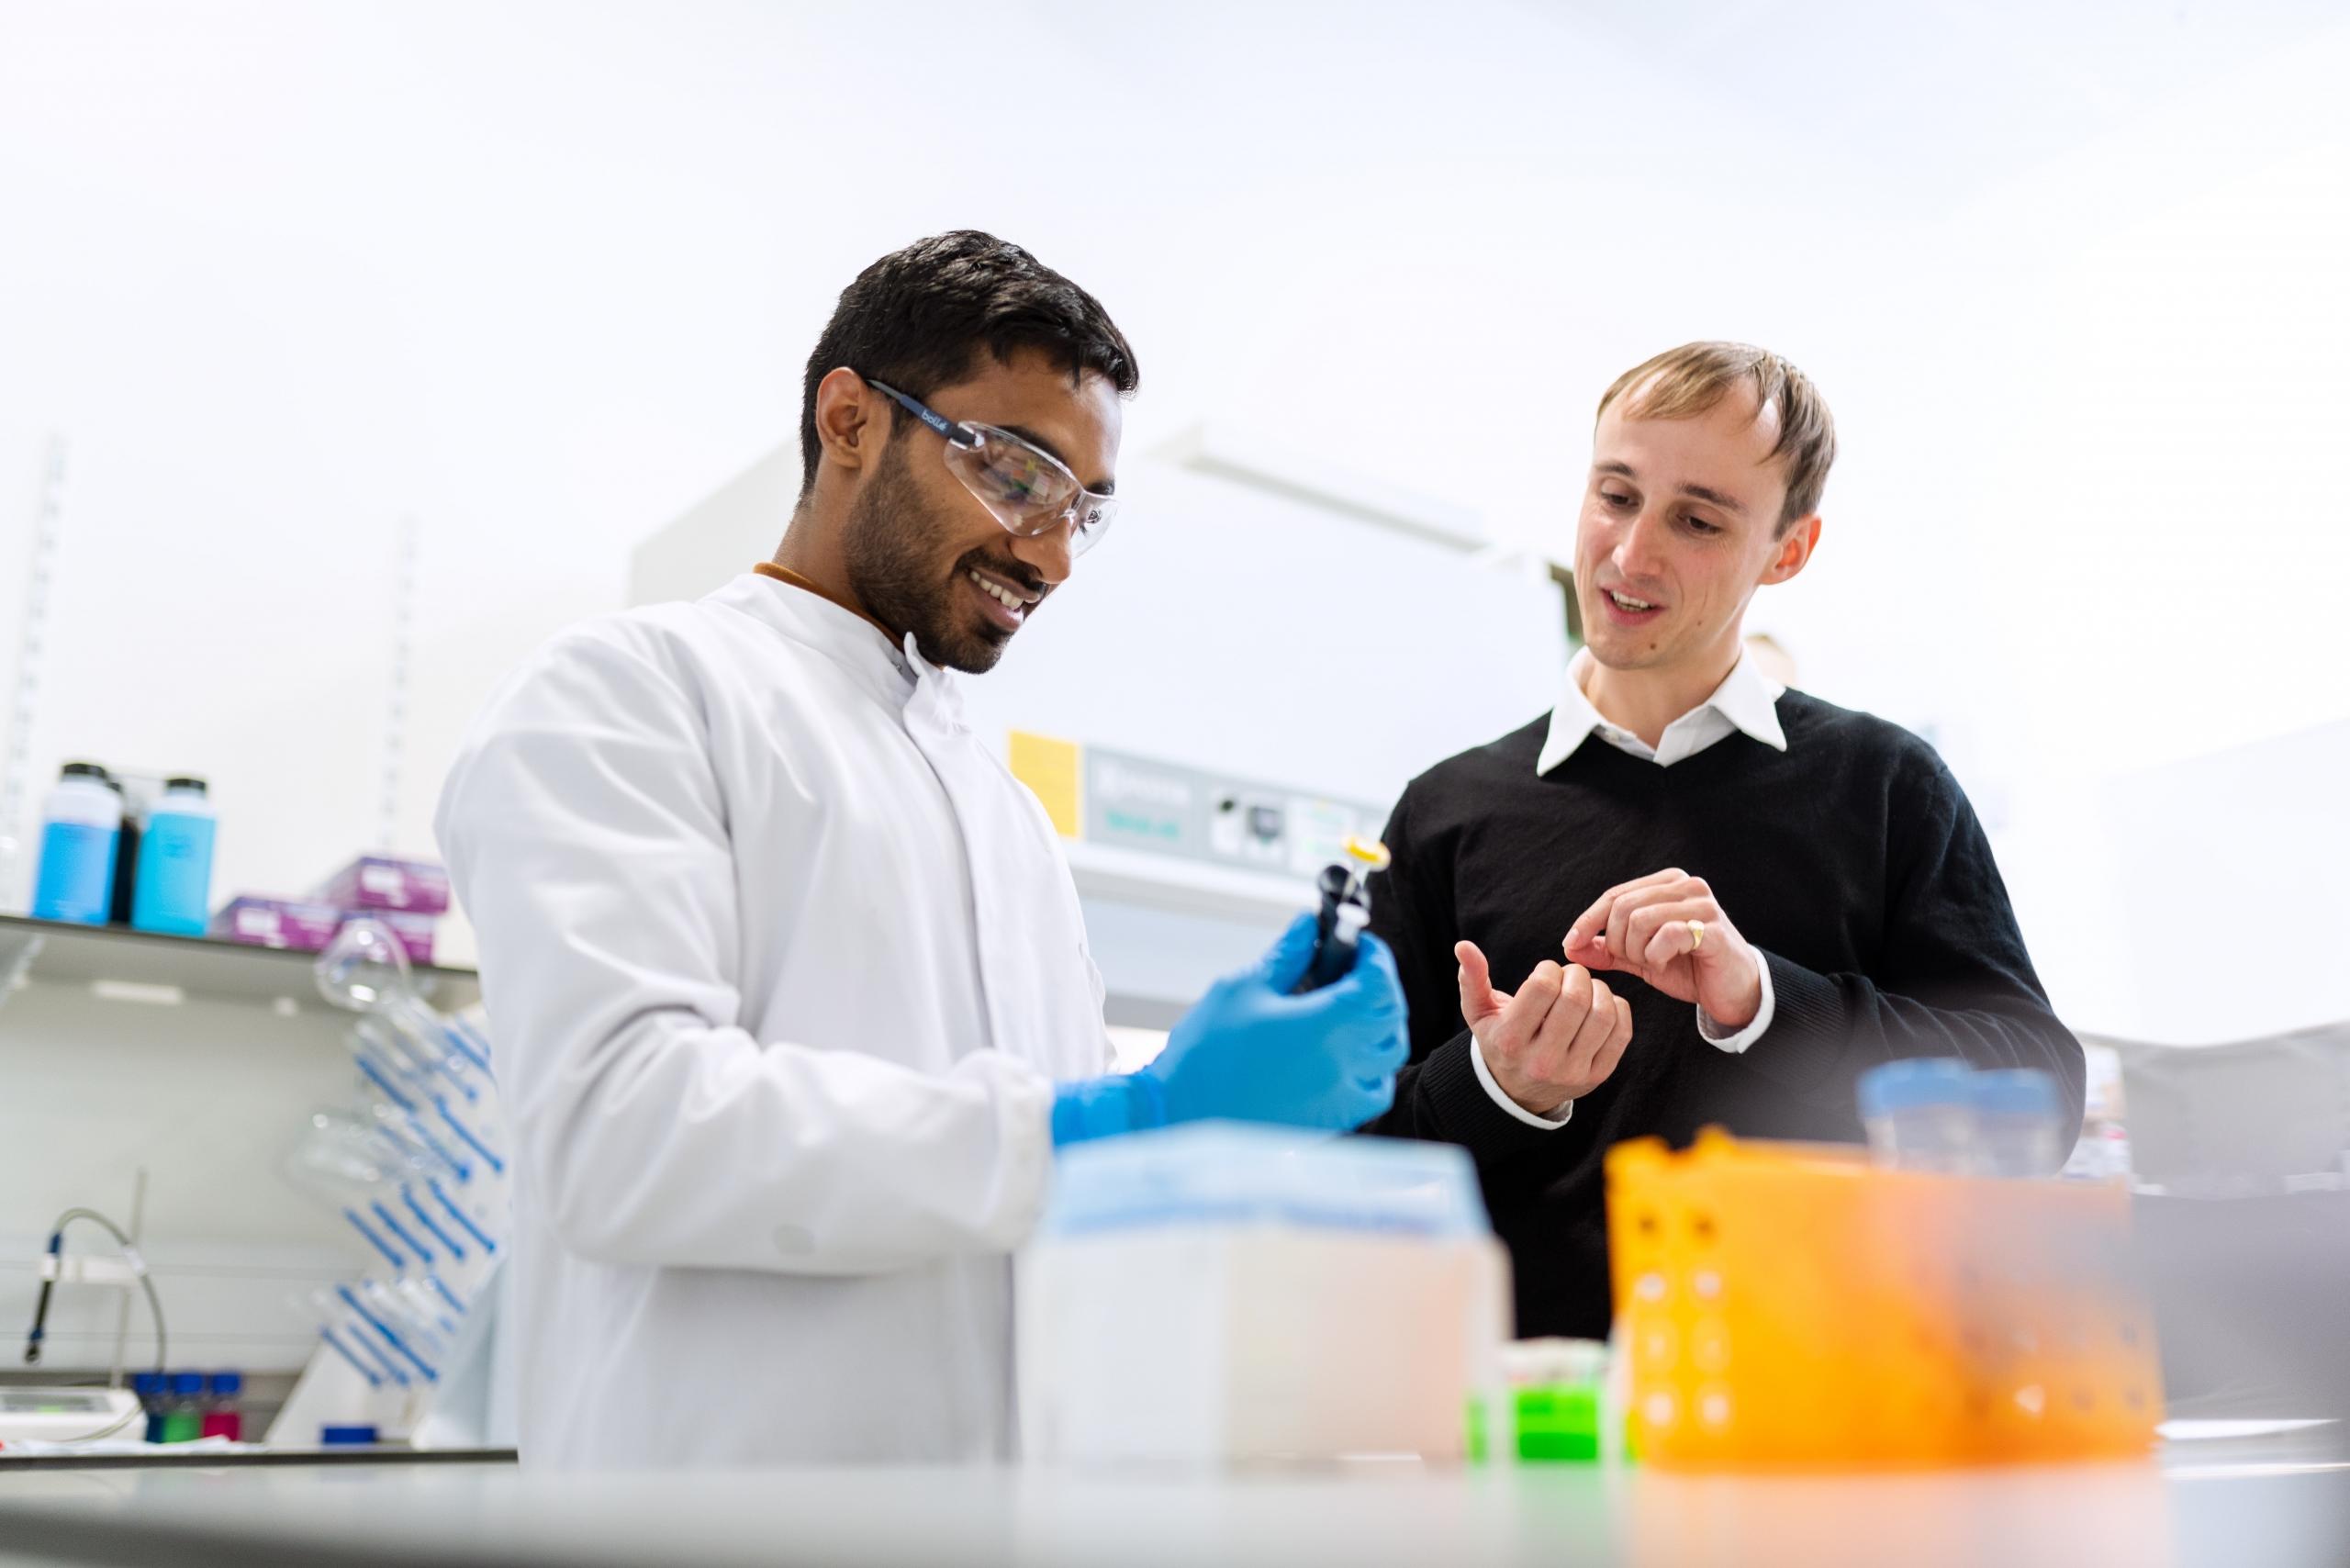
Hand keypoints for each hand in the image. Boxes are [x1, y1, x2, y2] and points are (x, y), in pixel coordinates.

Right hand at [1144, 912, 1408, 1130]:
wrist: (1181, 1114)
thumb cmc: (1206, 1052)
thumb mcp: (1243, 989)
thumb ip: (1286, 955)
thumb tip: (1308, 926)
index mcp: (1326, 1024)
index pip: (1380, 983)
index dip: (1376, 957)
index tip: (1359, 943)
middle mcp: (1344, 1063)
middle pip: (1391, 1018)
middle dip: (1380, 988)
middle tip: (1351, 972)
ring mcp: (1342, 1097)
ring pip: (1388, 1057)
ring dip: (1378, 1028)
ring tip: (1346, 1012)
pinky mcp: (1331, 1121)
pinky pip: (1372, 1092)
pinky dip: (1370, 1069)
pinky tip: (1339, 1056)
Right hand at [1455, 940, 1631, 1116]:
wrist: (1516, 1091)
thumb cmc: (1498, 1039)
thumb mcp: (1478, 1012)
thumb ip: (1471, 978)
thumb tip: (1463, 946)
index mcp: (1510, 1040)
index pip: (1543, 987)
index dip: (1548, 969)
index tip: (1545, 972)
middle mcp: (1542, 1061)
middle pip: (1576, 999)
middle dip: (1576, 975)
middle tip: (1569, 976)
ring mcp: (1573, 1072)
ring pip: (1603, 1014)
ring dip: (1598, 989)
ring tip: (1585, 989)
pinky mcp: (1597, 1076)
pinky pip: (1621, 1032)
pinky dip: (1616, 1008)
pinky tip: (1599, 1005)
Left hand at [1563, 868, 1762, 1029]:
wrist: (1732, 992)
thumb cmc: (1688, 969)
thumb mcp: (1640, 958)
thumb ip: (1607, 950)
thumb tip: (1569, 947)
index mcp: (1667, 883)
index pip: (1615, 895)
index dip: (1588, 921)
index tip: (1571, 944)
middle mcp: (1686, 885)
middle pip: (1623, 907)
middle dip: (1617, 942)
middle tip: (1634, 961)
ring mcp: (1702, 904)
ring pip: (1640, 919)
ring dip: (1637, 951)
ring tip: (1653, 962)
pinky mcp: (1713, 929)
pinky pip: (1666, 935)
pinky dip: (1656, 956)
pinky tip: (1667, 964)